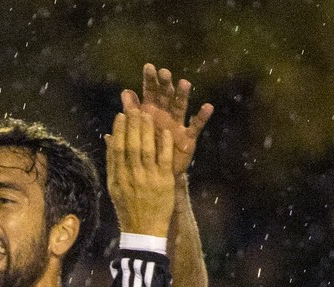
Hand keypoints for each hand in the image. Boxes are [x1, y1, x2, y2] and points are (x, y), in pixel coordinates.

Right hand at [106, 109, 174, 236]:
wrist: (144, 231)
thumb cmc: (128, 208)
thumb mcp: (114, 186)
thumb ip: (112, 162)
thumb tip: (108, 138)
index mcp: (118, 177)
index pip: (117, 148)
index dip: (119, 129)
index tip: (121, 115)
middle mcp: (132, 176)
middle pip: (131, 145)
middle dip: (133, 124)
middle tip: (135, 108)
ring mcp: (149, 178)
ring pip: (146, 148)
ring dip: (147, 129)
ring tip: (148, 114)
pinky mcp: (165, 182)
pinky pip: (165, 159)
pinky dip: (164, 144)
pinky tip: (165, 132)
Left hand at [121, 63, 212, 177]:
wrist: (153, 172)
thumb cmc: (143, 147)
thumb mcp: (134, 129)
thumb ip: (131, 112)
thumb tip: (125, 92)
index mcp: (150, 110)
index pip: (150, 91)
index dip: (150, 79)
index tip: (149, 67)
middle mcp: (165, 113)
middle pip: (166, 95)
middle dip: (166, 84)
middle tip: (165, 73)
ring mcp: (178, 124)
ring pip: (181, 107)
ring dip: (183, 95)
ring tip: (185, 83)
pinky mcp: (188, 138)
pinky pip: (196, 126)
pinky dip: (202, 116)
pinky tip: (208, 106)